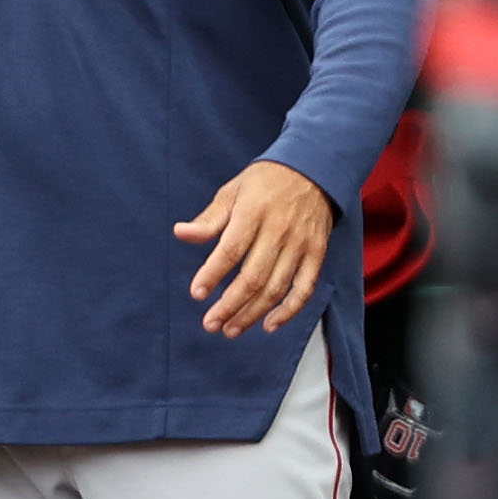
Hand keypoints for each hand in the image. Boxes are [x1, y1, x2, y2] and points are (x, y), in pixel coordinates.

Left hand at [176, 159, 331, 335]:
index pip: (230, 250)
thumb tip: (180, 233)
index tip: (196, 294)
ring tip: (231, 329)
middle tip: (211, 324)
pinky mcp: (317, 254)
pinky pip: (304, 288)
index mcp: (253, 212)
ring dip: (253, 313)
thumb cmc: (265, 181)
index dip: (212, 274)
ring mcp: (301, 245)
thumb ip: (209, 218)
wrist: (314, 170)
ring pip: (276, 288)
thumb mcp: (232, 190)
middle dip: (230, 305)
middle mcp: (278, 231)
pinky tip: (269, 325)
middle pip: (253, 277)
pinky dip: (289, 311)